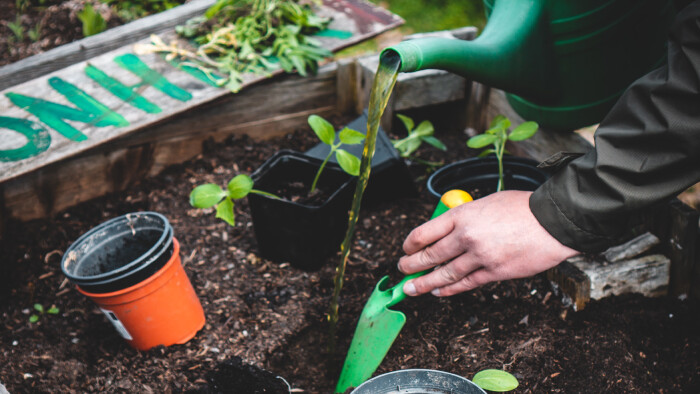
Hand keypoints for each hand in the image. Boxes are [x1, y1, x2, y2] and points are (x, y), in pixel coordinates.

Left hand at [397, 190, 578, 296]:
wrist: (553, 221)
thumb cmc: (523, 208)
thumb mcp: (486, 203)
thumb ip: (466, 217)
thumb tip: (450, 230)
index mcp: (462, 215)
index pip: (424, 232)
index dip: (410, 244)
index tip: (405, 249)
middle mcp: (466, 236)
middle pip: (430, 255)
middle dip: (411, 266)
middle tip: (402, 271)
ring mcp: (480, 256)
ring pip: (444, 274)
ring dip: (424, 283)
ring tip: (411, 289)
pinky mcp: (494, 272)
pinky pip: (466, 284)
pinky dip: (449, 289)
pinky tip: (439, 291)